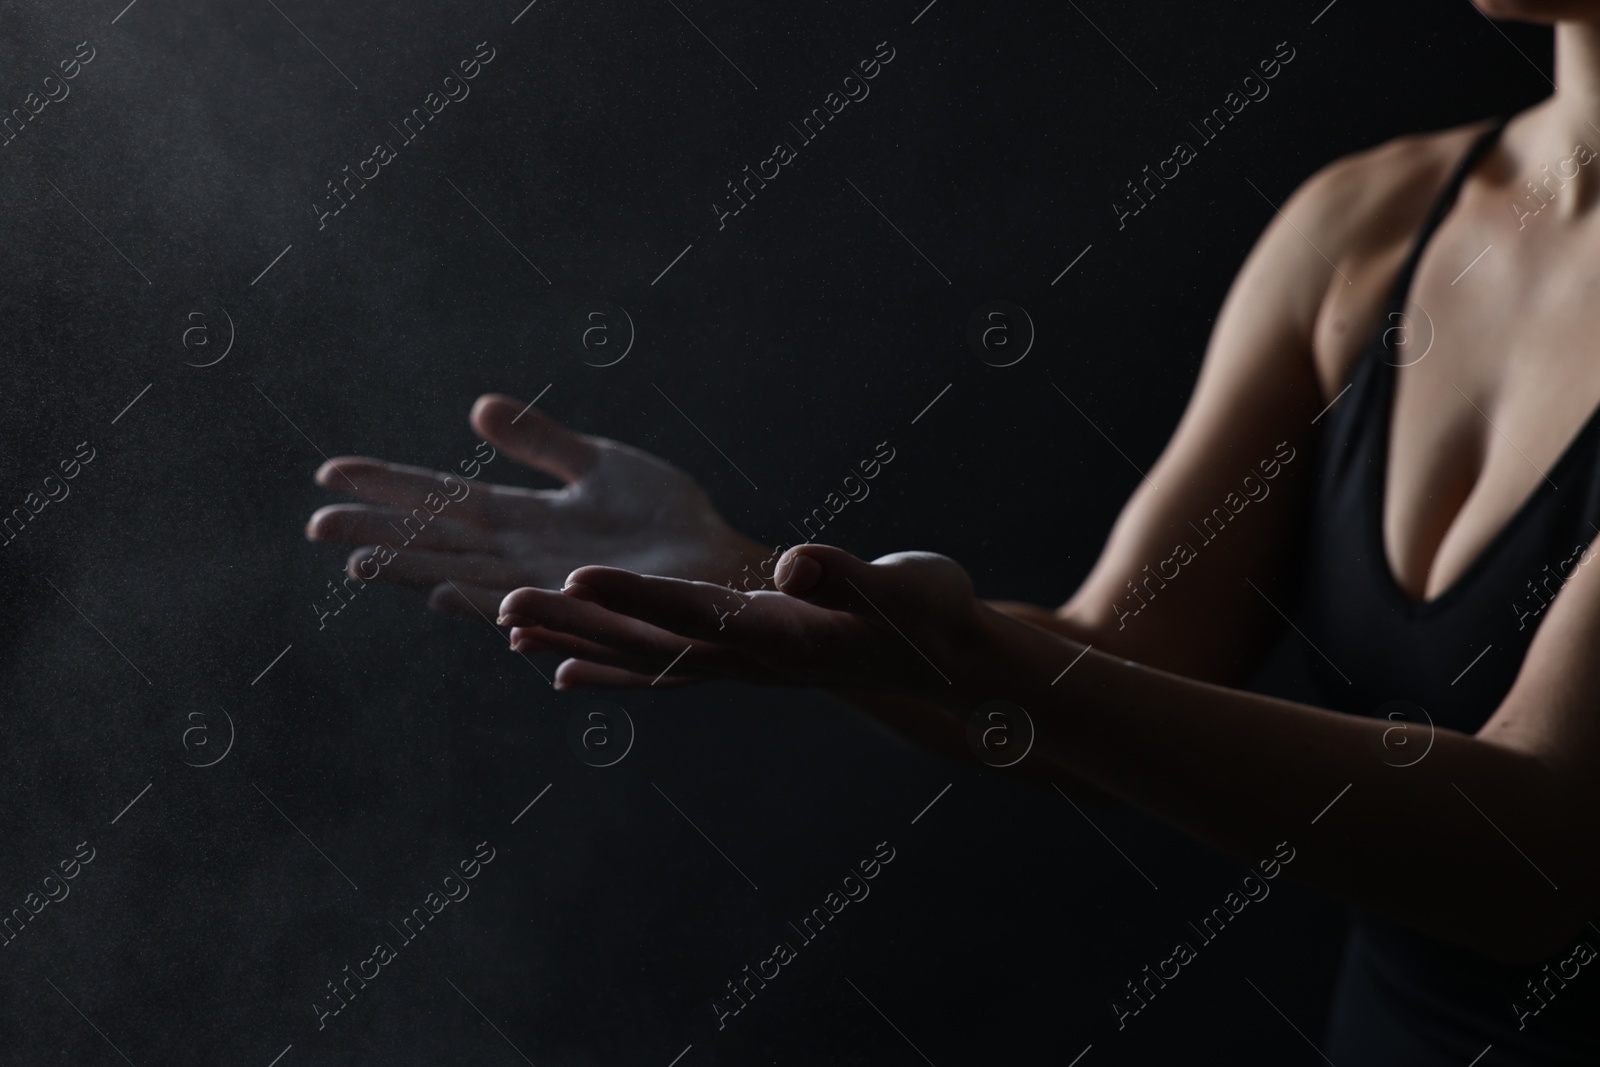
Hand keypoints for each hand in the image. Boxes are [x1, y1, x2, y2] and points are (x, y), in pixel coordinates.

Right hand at [305, 394, 769, 619]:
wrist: (720, 566)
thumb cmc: (666, 520)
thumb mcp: (600, 466)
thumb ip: (542, 443)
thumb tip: (478, 409)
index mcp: (522, 520)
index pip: (441, 500)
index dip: (388, 486)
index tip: (329, 473)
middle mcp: (523, 560)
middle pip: (437, 545)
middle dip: (378, 535)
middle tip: (315, 525)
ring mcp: (550, 590)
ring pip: (468, 581)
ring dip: (416, 575)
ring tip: (361, 566)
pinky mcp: (587, 614)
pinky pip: (532, 611)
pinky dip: (492, 608)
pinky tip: (454, 600)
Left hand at [496, 544, 1041, 702]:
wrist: (943, 663)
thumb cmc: (932, 615)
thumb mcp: (907, 588)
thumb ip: (850, 578)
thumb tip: (795, 563)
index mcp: (785, 637)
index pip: (698, 614)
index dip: (638, 598)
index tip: (579, 578)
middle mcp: (749, 661)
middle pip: (649, 645)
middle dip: (578, 625)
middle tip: (504, 604)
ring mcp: (739, 668)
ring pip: (643, 659)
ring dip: (577, 644)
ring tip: (508, 627)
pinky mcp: (739, 663)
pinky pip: (661, 672)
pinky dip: (609, 672)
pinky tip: (563, 672)